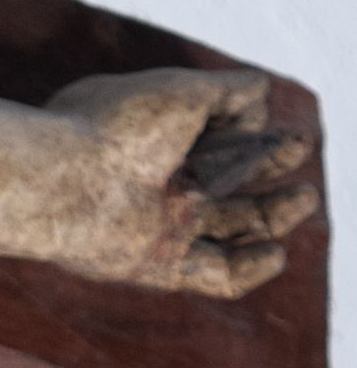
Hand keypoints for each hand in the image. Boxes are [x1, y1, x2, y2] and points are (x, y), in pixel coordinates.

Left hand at [50, 64, 320, 299]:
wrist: (62, 185)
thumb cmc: (117, 129)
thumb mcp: (183, 90)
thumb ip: (229, 93)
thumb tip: (257, 113)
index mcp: (154, 135)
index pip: (213, 132)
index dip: (251, 127)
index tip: (276, 123)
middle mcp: (155, 181)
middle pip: (226, 180)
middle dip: (267, 164)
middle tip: (298, 147)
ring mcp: (157, 226)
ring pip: (227, 227)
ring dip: (272, 215)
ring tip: (305, 196)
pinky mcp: (155, 266)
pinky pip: (210, 277)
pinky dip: (248, 270)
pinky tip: (275, 254)